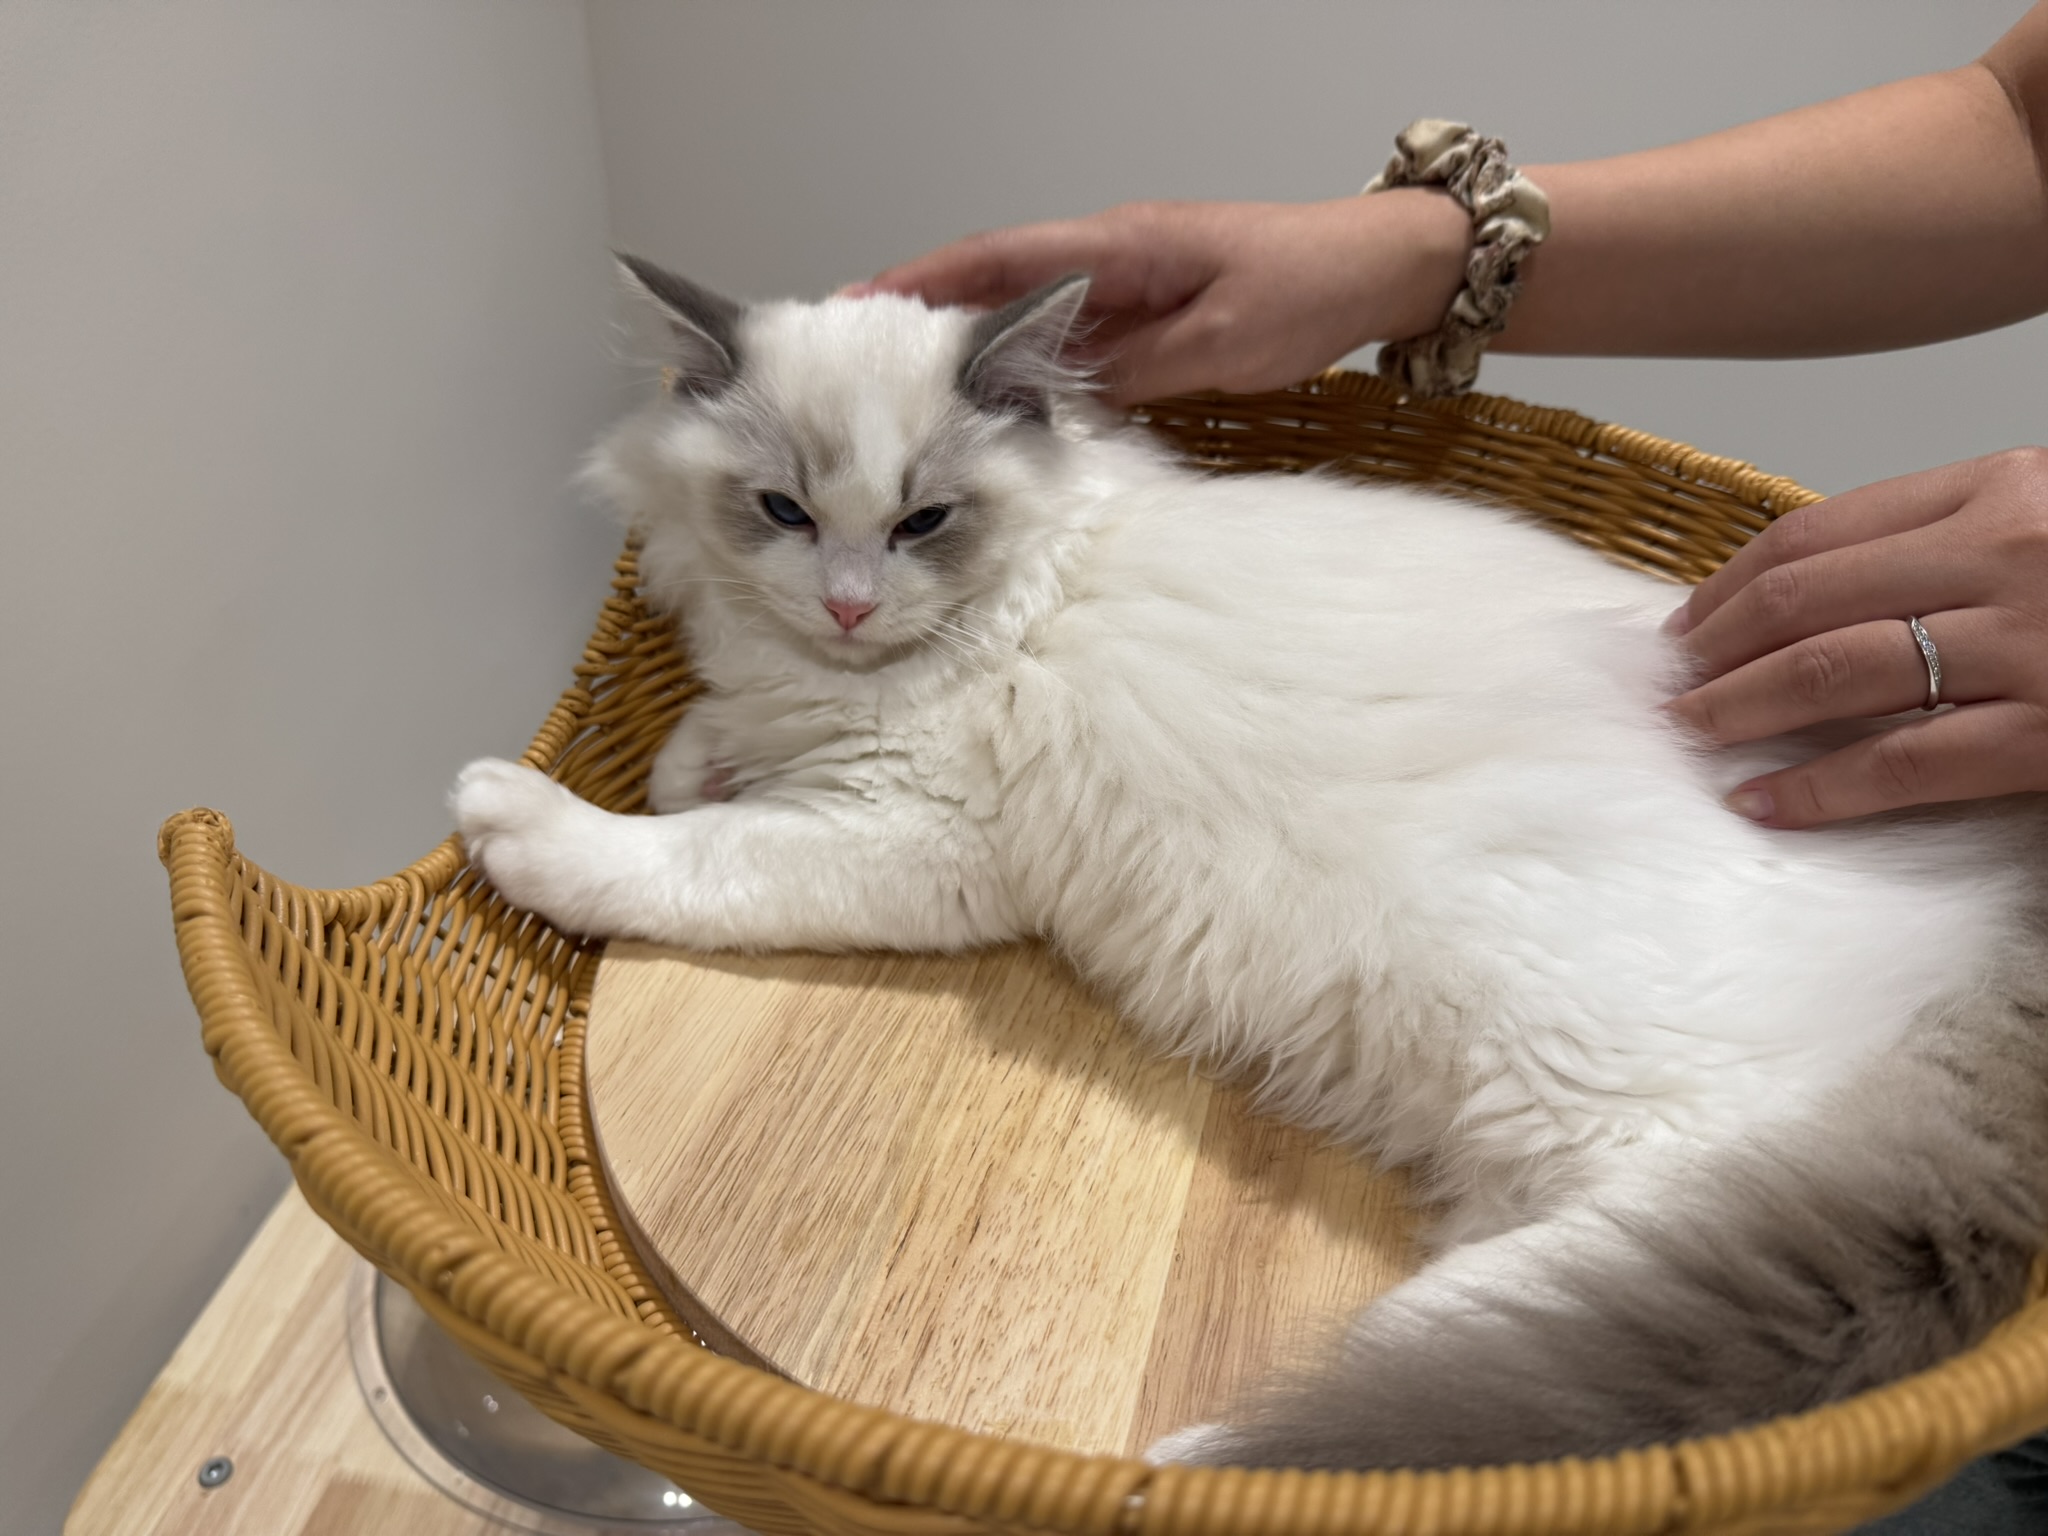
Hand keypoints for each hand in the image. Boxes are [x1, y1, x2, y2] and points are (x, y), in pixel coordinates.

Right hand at [847, 194, 1469, 405]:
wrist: (1380, 271)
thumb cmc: (1310, 289)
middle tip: (855, 366)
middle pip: (993, 286)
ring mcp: (1125, 289)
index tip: (857, 308)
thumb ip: (1135, 373)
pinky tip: (997, 411)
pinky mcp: (1146, 319)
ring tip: (903, 398)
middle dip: (922, 321)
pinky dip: (1025, 372)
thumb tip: (1052, 400)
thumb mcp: (1221, 345)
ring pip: (1026, 319)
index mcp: (1117, 247)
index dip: (921, 284)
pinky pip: (1069, 345)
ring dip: (967, 352)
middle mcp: (1110, 261)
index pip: (996, 260)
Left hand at [1666, 448, 2047, 826]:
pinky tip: (1760, 801)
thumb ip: (1945, 546)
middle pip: (1802, 600)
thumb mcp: (2043, 527)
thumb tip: (1812, 596)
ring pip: (1831, 671)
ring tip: (1689, 734)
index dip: (1725, 587)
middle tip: (1666, 689)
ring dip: (1736, 709)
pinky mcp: (2047, 734)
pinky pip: (1901, 760)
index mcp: (1995, 489)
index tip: (1682, 629)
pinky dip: (1817, 787)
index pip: (1812, 535)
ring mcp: (2025, 642)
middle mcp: (2001, 553)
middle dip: (1713, 650)